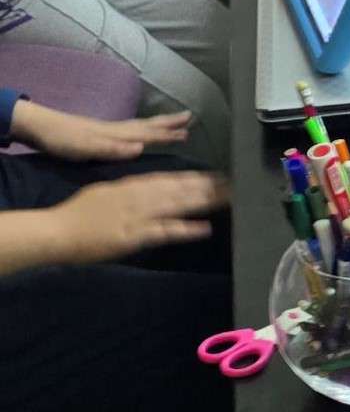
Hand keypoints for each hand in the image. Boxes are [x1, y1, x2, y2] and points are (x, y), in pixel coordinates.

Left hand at [10, 99, 191, 160]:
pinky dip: (145, 129)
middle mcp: (118, 131)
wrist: (40, 128)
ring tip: (176, 123)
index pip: (149, 135)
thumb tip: (140, 147)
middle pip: (149, 125)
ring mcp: (111, 131)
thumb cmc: (63, 141)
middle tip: (190, 117)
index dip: (168, 135)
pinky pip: (134, 130)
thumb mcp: (86, 148)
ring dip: (160, 124)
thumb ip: (113, 149)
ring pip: (142, 126)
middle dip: (170, 123)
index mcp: (117, 135)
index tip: (188, 133)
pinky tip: (144, 133)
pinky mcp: (104, 134)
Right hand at [54, 172, 227, 263]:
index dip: (191, 178)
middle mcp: (136, 196)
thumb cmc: (77, 215)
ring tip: (227, 199)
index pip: (166, 179)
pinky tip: (204, 228)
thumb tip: (146, 188)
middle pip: (177, 189)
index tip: (213, 176)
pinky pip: (164, 231)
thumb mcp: (104, 193)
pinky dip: (185, 229)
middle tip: (233, 184)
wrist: (55, 231)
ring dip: (202, 202)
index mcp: (128, 186)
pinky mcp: (133, 235)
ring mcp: (136, 215)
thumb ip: (128, 191)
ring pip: (176, 205)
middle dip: (205, 186)